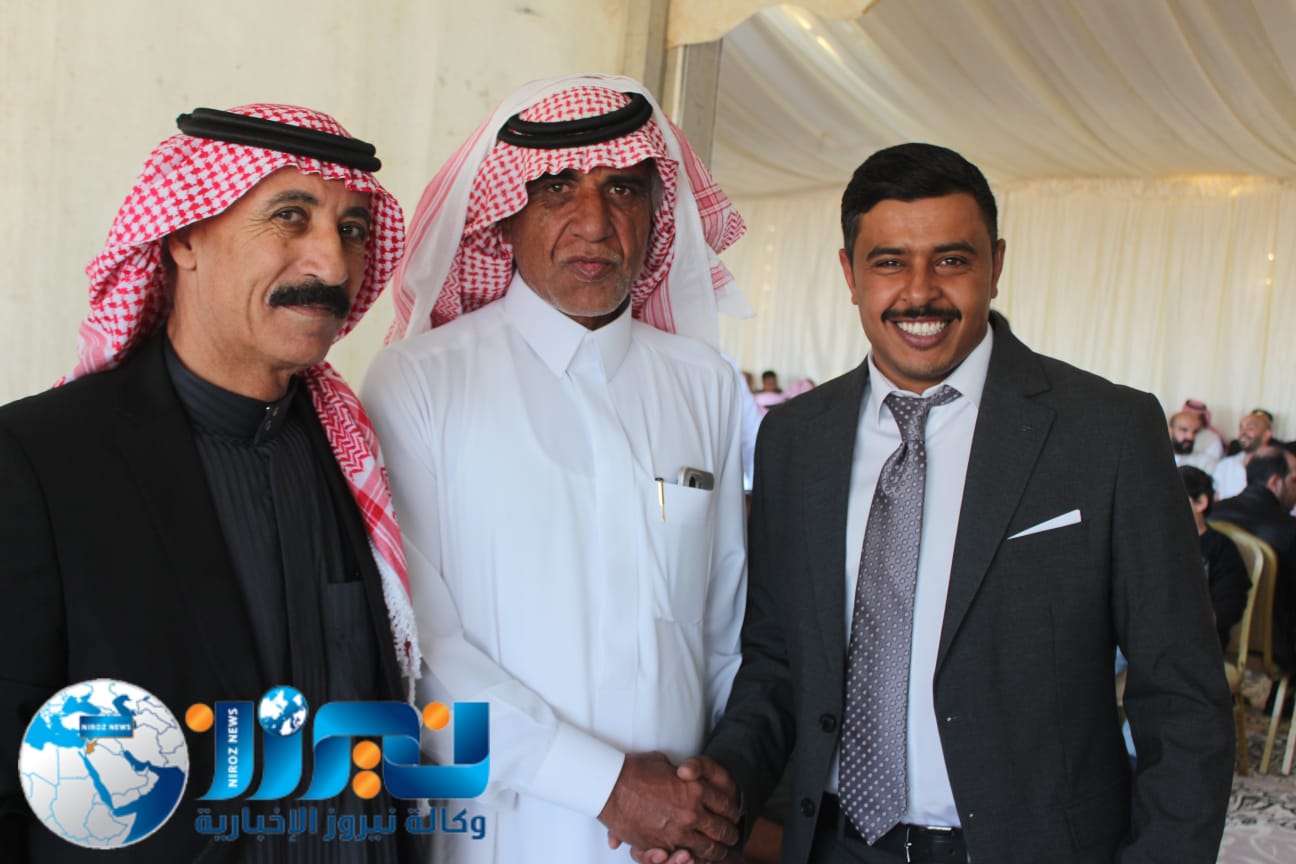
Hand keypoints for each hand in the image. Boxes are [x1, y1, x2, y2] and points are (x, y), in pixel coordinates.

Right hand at [600, 752, 739, 861]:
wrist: (610, 786)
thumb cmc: (635, 770)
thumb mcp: (664, 763)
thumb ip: (678, 772)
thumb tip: (682, 773)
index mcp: (696, 790)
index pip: (726, 804)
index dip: (732, 811)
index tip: (733, 815)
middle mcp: (692, 813)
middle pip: (722, 829)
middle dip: (729, 834)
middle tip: (733, 836)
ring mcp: (678, 832)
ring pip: (708, 848)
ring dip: (717, 852)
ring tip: (721, 852)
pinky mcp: (662, 845)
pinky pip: (686, 857)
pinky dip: (694, 859)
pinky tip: (698, 858)